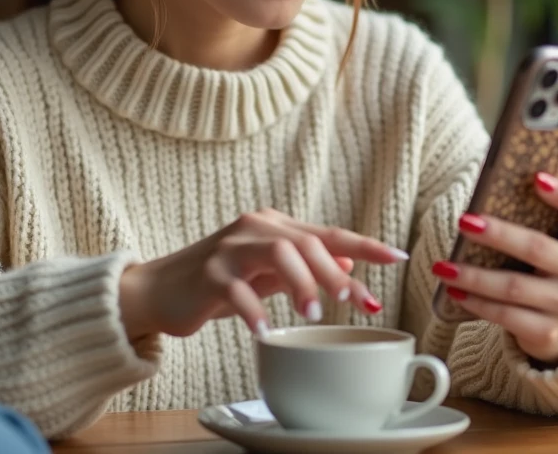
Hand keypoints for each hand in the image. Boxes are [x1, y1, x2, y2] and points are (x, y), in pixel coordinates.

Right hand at [118, 208, 408, 339]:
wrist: (159, 290)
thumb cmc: (219, 283)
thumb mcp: (267, 274)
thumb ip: (305, 268)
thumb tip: (350, 269)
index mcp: (273, 226)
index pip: (327, 233)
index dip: (365, 245)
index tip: (398, 257)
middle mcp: (254, 229)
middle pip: (306, 241)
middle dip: (332, 272)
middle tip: (347, 303)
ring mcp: (229, 249)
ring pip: (276, 253)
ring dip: (300, 285)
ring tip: (311, 316)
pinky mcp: (208, 274)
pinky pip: (237, 290)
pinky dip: (255, 312)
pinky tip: (265, 331)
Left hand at [430, 173, 557, 364]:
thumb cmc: (548, 266)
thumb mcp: (554, 240)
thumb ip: (534, 217)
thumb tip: (487, 190)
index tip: (536, 178)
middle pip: (537, 248)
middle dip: (498, 235)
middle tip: (464, 222)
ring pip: (513, 286)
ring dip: (473, 276)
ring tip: (443, 266)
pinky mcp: (547, 331)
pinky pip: (505, 315)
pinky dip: (476, 303)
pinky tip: (455, 291)